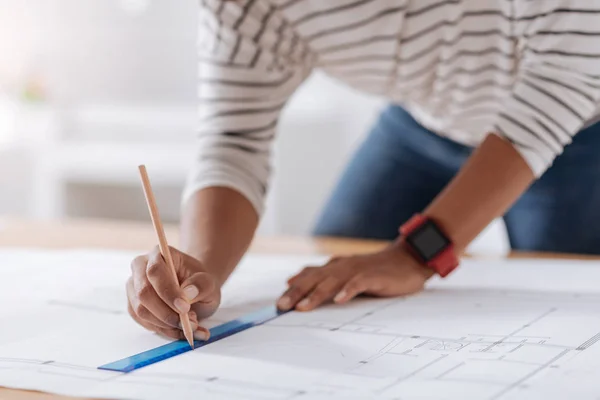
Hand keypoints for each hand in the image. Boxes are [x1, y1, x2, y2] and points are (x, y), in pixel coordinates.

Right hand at [127, 246, 220, 340]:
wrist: (194, 290)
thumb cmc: (200, 283)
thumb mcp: (209, 282)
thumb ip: (201, 285)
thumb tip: (187, 294)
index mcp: (159, 253)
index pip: (155, 272)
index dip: (168, 292)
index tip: (185, 308)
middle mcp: (140, 267)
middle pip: (143, 293)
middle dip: (166, 313)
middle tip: (190, 323)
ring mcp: (133, 287)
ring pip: (141, 311)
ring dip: (167, 324)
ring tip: (190, 325)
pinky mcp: (133, 305)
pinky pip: (143, 322)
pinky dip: (164, 330)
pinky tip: (180, 329)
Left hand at [277, 241, 433, 311]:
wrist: (408, 259)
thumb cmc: (376, 270)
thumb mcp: (348, 272)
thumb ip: (324, 277)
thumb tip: (295, 282)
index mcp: (335, 266)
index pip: (309, 275)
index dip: (293, 287)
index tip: (278, 301)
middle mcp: (342, 266)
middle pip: (315, 279)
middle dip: (297, 292)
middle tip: (281, 306)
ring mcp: (357, 270)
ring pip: (332, 282)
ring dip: (316, 294)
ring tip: (303, 307)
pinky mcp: (373, 276)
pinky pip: (358, 283)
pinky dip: (348, 291)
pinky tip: (339, 300)